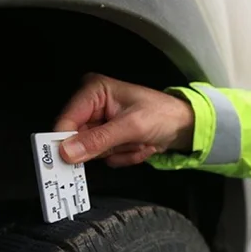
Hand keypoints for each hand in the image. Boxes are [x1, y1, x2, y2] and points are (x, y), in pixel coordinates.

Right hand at [53, 73, 194, 166]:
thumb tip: (68, 151)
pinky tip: (139, 145)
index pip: (67, 119)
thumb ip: (99, 140)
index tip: (67, 160)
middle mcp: (93, 105)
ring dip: (119, 152)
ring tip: (138, 141)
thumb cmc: (163, 115)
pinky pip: (106, 157)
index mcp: (94, 91)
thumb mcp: (132, 126)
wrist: (184, 126)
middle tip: (128, 142)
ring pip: (94, 152)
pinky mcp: (107, 138)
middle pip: (79, 139)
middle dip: (107, 147)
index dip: (66, 141)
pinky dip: (124, 156)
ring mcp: (100, 123)